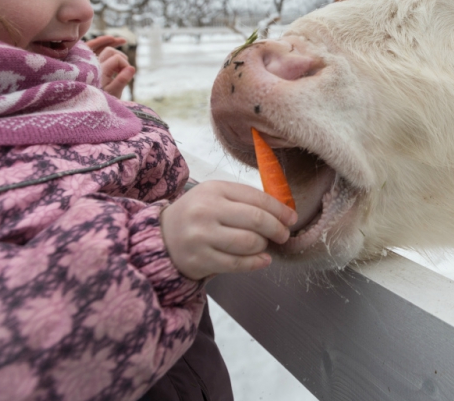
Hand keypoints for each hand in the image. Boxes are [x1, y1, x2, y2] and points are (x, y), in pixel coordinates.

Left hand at [85, 36, 135, 97]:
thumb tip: (132, 67)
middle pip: (109, 51)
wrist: (84, 105)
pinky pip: (92, 47)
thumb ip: (121, 80)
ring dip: (112, 43)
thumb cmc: (99, 100)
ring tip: (123, 41)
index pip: (116, 58)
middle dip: (120, 56)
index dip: (125, 64)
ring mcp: (88, 62)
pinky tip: (112, 40)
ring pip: (100, 46)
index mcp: (99, 70)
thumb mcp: (112, 94)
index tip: (128, 75)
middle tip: (125, 68)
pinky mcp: (85, 63)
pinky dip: (102, 42)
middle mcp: (93, 63)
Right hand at [159, 180, 297, 279]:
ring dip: (263, 246)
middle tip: (284, 234)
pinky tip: (262, 260)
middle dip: (277, 229)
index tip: (291, 218)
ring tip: (263, 245)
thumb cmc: (197, 214)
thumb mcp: (215, 196)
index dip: (280, 210)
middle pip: (257, 220)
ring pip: (249, 243)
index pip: (257, 198)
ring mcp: (202, 237)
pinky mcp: (200, 260)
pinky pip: (238, 264)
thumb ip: (244, 199)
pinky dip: (256, 263)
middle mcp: (207, 211)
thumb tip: (282, 211)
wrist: (162, 236)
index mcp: (214, 190)